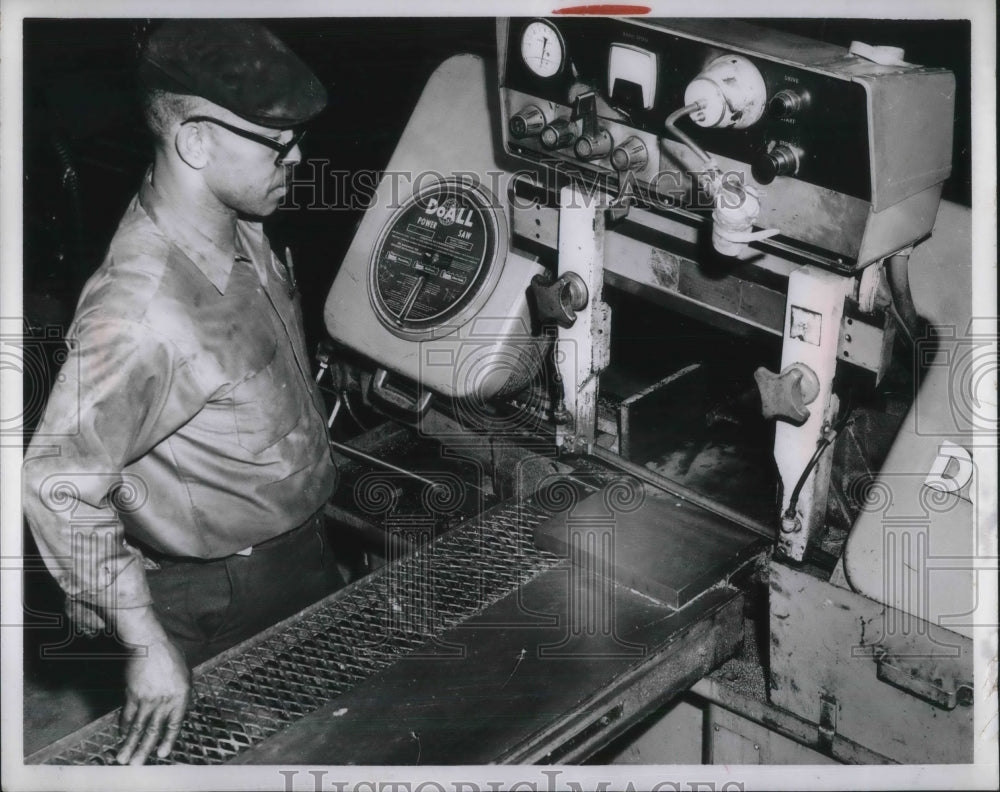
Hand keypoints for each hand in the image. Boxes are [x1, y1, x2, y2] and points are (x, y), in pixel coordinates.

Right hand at [116, 637, 190, 764]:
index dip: (168, 740)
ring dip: (129, 745)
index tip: (162, 754)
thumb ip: (181, 693)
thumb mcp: (185, 673)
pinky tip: (121, 735)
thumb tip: (176, 710)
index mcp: (181, 696)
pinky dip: (123, 726)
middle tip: (136, 766)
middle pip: (153, 730)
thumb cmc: (170, 655)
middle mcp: (165, 700)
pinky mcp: (132, 694)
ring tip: (122, 759)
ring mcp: (147, 698)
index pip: (174, 725)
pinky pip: (127, 715)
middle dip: (144, 750)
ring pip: (137, 727)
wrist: (150, 643)